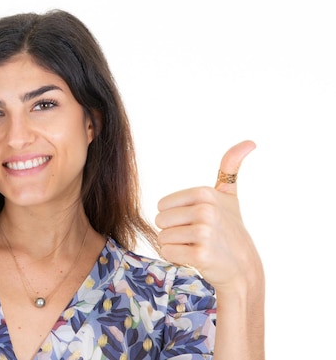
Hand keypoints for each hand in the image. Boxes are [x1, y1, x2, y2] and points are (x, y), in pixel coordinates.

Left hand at [155, 140, 260, 290]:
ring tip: (197, 246)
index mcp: (205, 193)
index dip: (175, 217)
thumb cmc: (230, 230)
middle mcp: (205, 210)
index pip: (162, 205)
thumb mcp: (229, 196)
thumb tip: (250, 141)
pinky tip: (195, 258)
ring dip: (175, 246)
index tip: (196, 221)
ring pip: (162, 238)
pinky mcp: (201, 255)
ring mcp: (204, 233)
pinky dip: (177, 258)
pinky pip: (167, 252)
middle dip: (174, 232)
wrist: (243, 268)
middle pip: (160, 221)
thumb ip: (230, 168)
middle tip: (196, 237)